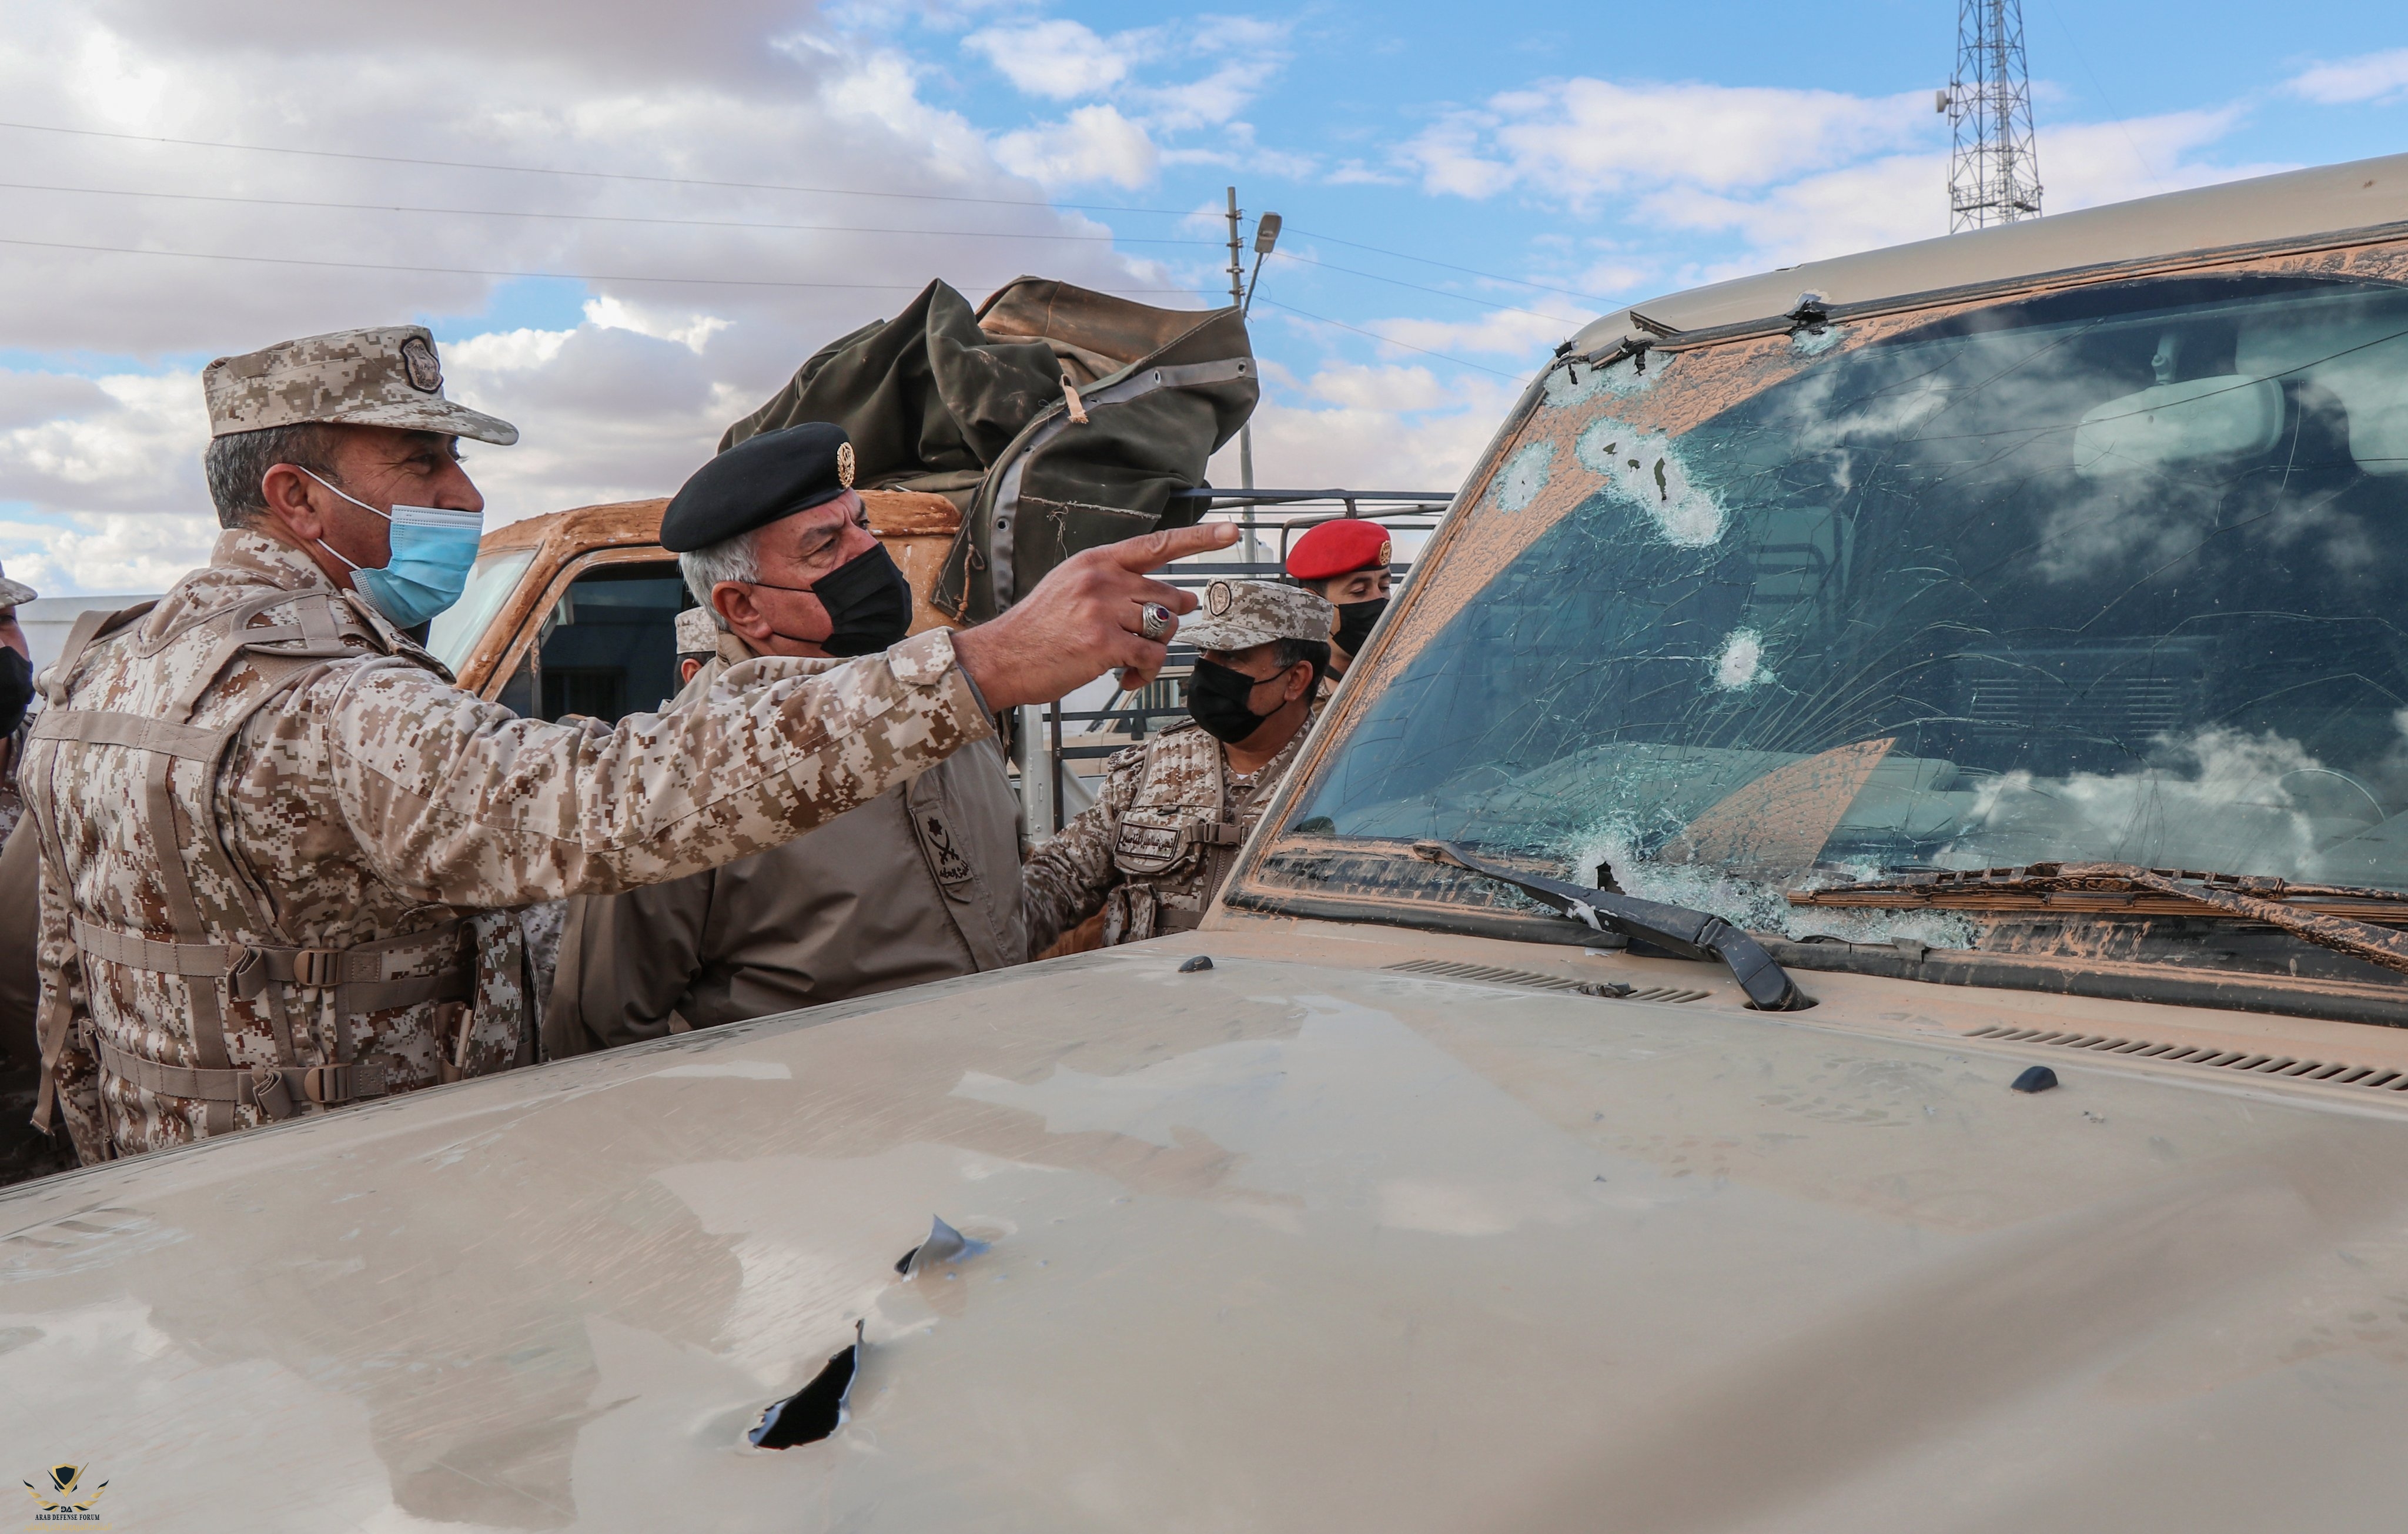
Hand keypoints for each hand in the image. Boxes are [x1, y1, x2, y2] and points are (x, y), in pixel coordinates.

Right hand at [952, 522, 1239, 709]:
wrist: (998, 657)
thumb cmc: (1036, 629)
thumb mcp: (1070, 587)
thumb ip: (1115, 584)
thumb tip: (1175, 597)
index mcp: (1096, 561)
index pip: (1157, 544)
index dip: (1199, 538)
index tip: (1231, 531)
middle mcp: (1103, 579)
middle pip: (1169, 596)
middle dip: (1168, 622)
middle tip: (1148, 637)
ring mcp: (1104, 610)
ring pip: (1163, 629)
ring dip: (1152, 651)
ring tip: (1128, 663)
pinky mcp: (1104, 643)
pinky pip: (1150, 659)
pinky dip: (1143, 676)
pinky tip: (1123, 681)